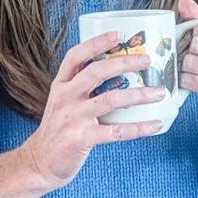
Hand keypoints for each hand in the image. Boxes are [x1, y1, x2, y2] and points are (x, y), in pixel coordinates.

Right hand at [19, 31, 166, 191]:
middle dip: (124, 63)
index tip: (117, 34)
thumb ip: (82, 87)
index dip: (96, 43)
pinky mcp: (81, 139)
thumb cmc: (58, 130)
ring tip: (159, 93)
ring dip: (138, 94)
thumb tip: (118, 70)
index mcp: (61, 85)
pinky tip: (155, 125)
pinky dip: (138, 128)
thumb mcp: (63, 102)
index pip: (75, 57)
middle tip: (147, 60)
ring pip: (110, 99)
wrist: (39, 163)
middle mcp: (65, 97)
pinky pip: (115, 131)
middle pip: (96, 72)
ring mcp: (73, 118)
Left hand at [176, 0, 197, 143]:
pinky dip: (186, 81)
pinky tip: (190, 82)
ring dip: (185, 68)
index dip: (194, 33)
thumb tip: (183, 1)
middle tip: (190, 59)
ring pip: (193, 61)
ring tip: (190, 71)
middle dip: (188, 51)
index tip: (195, 43)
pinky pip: (192, 80)